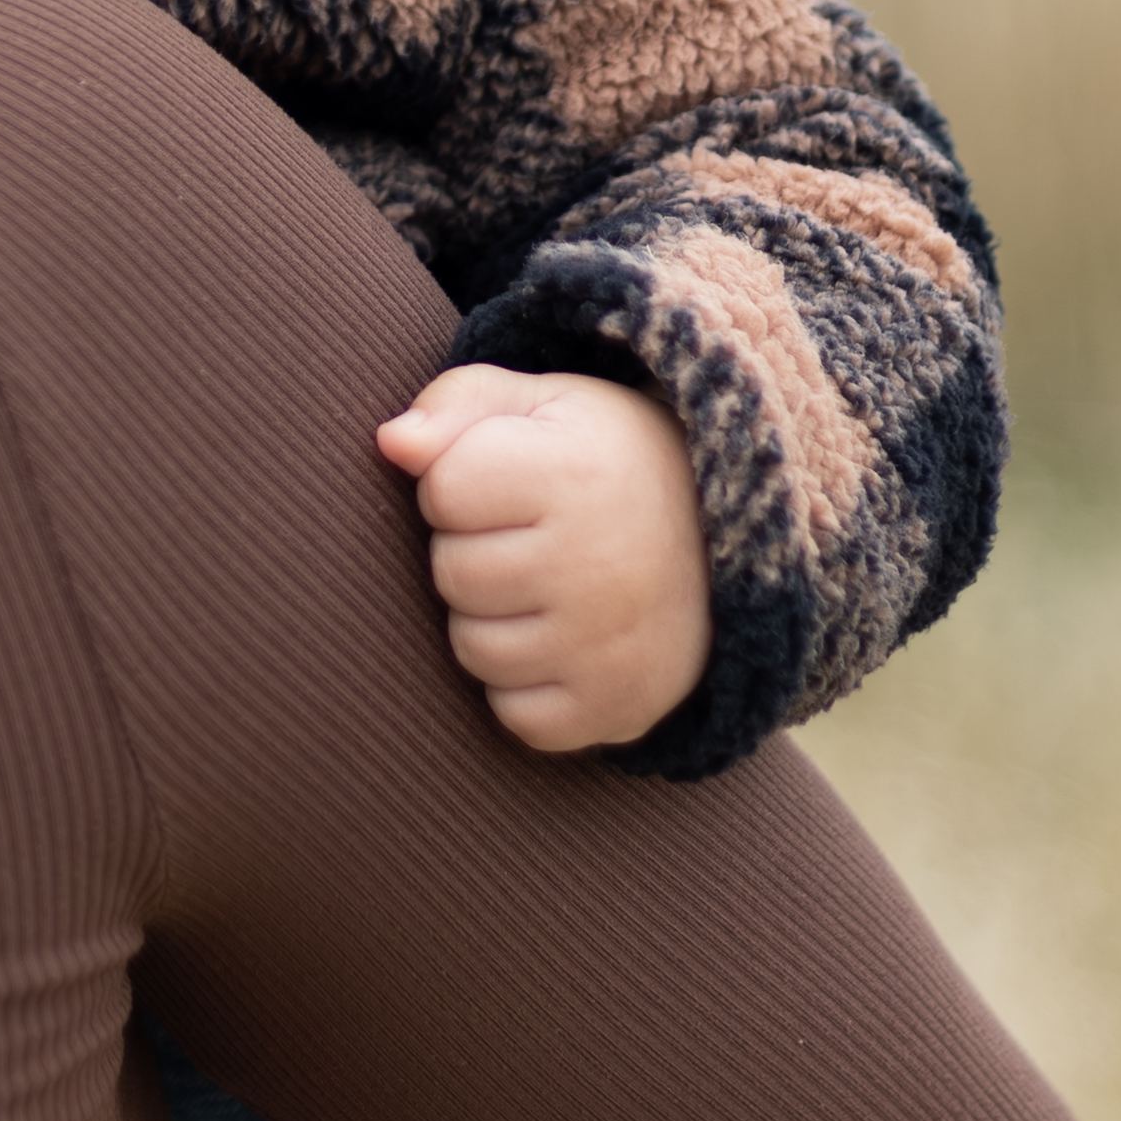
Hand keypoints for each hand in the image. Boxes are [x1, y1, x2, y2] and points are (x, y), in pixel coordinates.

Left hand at [374, 363, 711, 754]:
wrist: (729, 540)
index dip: (459, 480)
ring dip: (489, 619)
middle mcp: (598, 566)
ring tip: (544, 586)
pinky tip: (562, 641)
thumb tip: (391, 444)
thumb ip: (458, 406)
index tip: (505, 479)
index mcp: (576, 474)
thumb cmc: (606, 460)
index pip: (443, 488)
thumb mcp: (543, 404)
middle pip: (452, 573)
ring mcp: (610, 647)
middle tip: (529, 536)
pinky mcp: (618, 708)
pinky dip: (524, 685)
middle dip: (472, 549)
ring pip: (472, 649)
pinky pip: (515, 715)